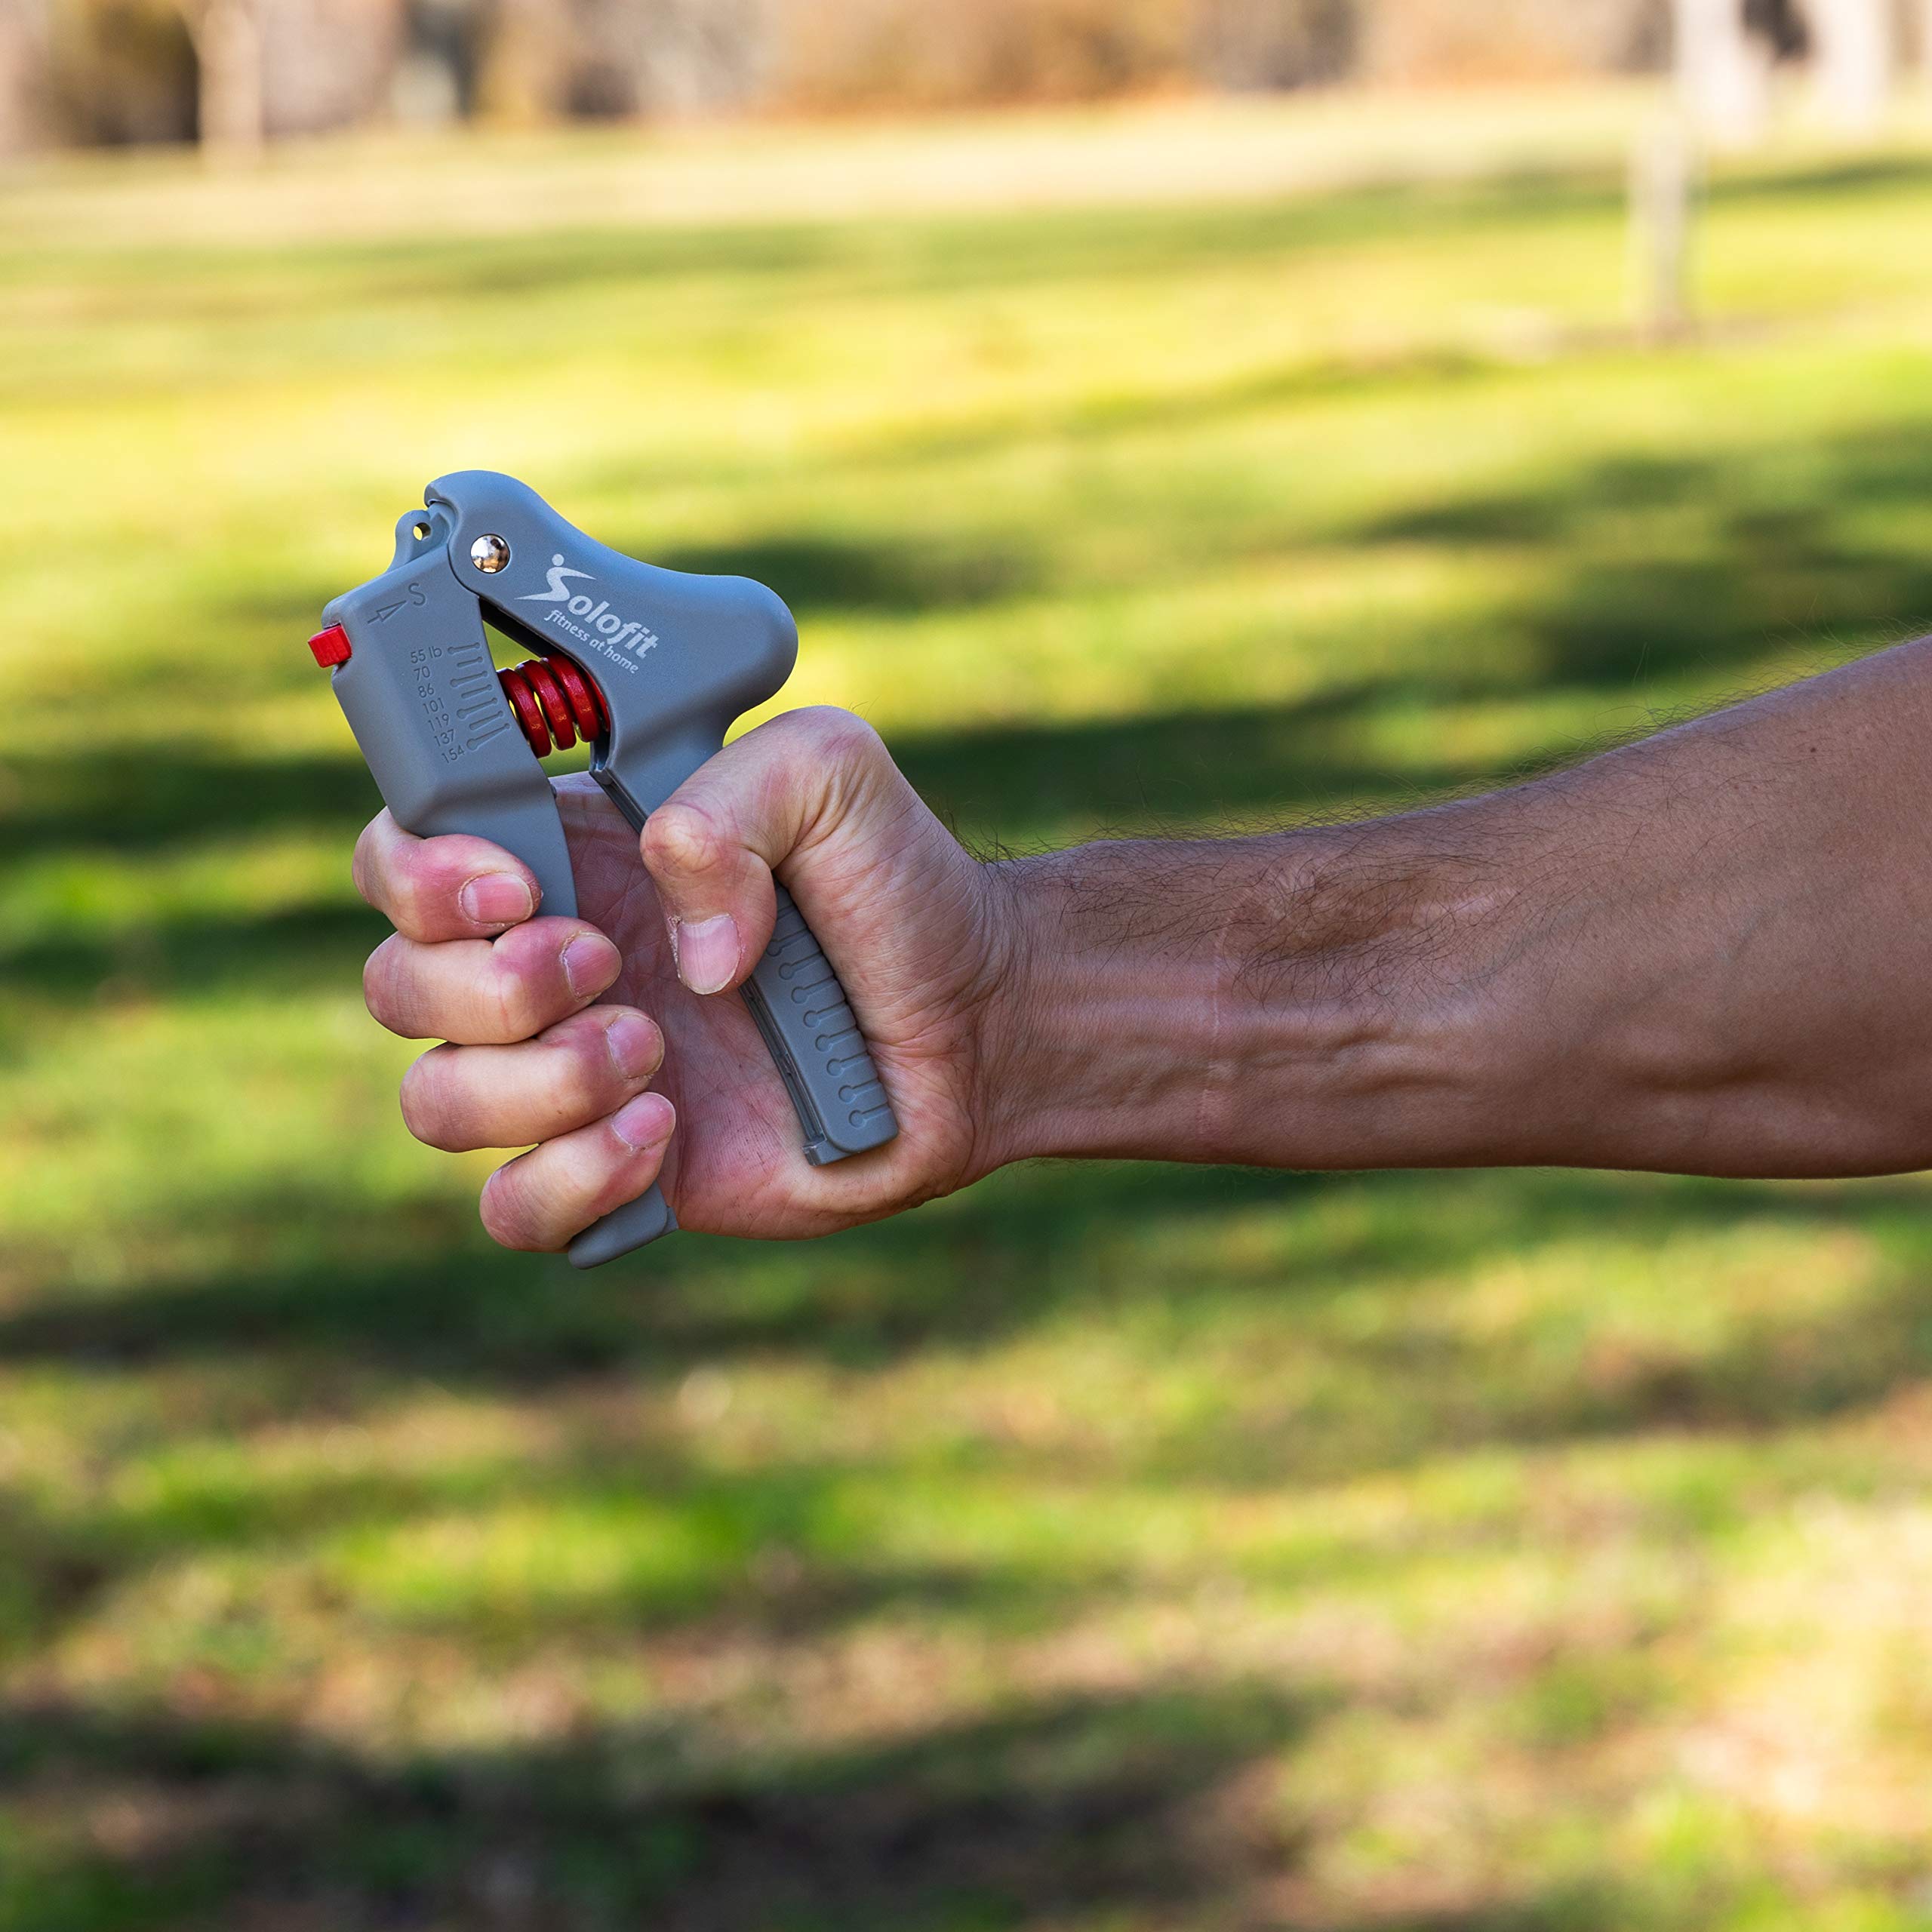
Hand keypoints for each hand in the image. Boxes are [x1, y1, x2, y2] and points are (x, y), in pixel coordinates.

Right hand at [354, 709, 1013, 1249]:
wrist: (973, 1026)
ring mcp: (573, 1075)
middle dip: (489, 986)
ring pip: (438, 1102)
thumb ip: (732, 794)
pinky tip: (667, 1135)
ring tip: (657, 1055)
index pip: (404, 856)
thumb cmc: (899, 890)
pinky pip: (513, 1208)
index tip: (517, 885)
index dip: (421, 875)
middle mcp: (549, 966)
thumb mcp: (832, 777)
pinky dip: (571, 1179)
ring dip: (537, 1082)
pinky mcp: (617, 1173)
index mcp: (570, 856)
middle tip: (611, 966)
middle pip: (399, 986)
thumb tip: (676, 941)